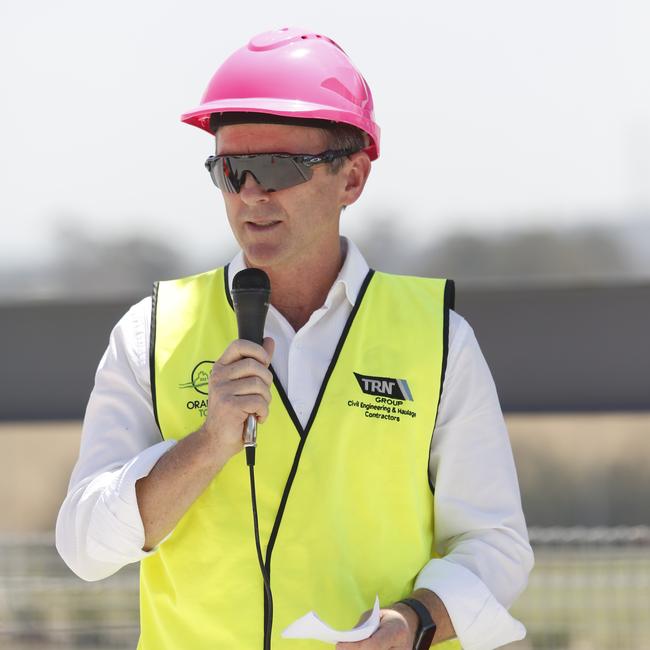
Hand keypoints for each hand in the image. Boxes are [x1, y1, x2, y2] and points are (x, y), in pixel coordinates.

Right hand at [199, 337, 274, 459]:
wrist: (217, 439)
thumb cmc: (233, 411)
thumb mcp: (244, 383)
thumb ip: (257, 362)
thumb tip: (269, 341)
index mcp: (221, 367)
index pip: (239, 344)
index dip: (257, 350)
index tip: (264, 362)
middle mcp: (218, 376)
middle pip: (254, 365)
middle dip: (266, 380)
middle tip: (262, 394)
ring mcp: (222, 390)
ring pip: (259, 385)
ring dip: (266, 399)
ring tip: (257, 408)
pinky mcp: (229, 405)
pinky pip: (259, 401)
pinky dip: (264, 412)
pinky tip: (257, 417)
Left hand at [336, 603, 417, 649]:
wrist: (406, 626)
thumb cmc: (387, 618)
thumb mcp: (374, 615)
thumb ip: (362, 628)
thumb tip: (346, 642)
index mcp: (397, 632)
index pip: (373, 645)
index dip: (354, 647)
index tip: (339, 645)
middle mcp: (401, 649)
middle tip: (340, 648)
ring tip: (346, 648)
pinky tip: (356, 649)